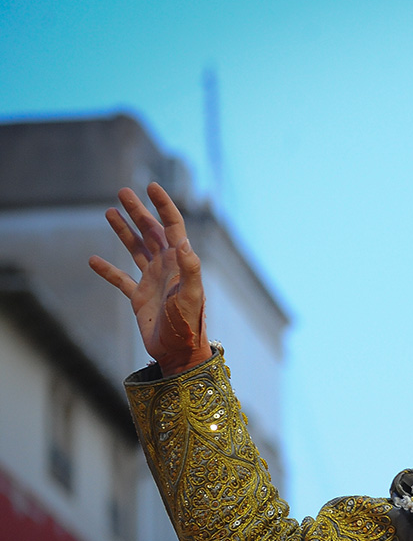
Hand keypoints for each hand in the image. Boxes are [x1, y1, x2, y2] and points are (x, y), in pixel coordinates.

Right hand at [89, 183, 211, 374]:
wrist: (180, 354)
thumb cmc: (189, 325)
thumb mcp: (191, 296)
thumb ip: (189, 269)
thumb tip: (183, 242)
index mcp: (180, 263)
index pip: (173, 227)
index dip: (164, 206)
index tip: (151, 186)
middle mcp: (167, 268)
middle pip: (151, 232)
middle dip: (138, 212)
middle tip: (122, 192)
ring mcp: (152, 281)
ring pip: (136, 249)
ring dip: (124, 231)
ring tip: (109, 211)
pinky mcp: (139, 298)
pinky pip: (121, 279)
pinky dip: (107, 270)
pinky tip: (93, 260)